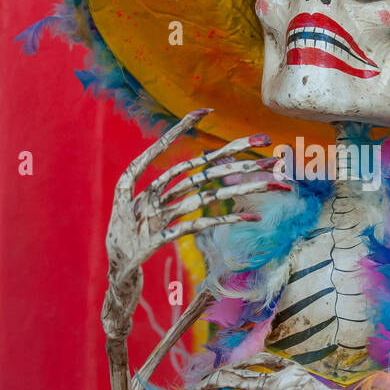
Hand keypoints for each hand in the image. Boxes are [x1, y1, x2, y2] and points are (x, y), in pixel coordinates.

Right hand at [102, 109, 285, 341]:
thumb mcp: (150, 216)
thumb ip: (171, 198)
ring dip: (244, 188)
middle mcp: (149, 196)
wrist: (115, 278)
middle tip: (267, 142)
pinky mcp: (158, 239)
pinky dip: (226, 220)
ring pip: (206, 195)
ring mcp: (154, 217)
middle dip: (237, 154)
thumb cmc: (132, 244)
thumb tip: (203, 183)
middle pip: (201, 170)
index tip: (207, 110)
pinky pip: (198, 225)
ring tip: (274, 181)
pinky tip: (252, 216)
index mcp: (143, 186)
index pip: (170, 154)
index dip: (186, 130)